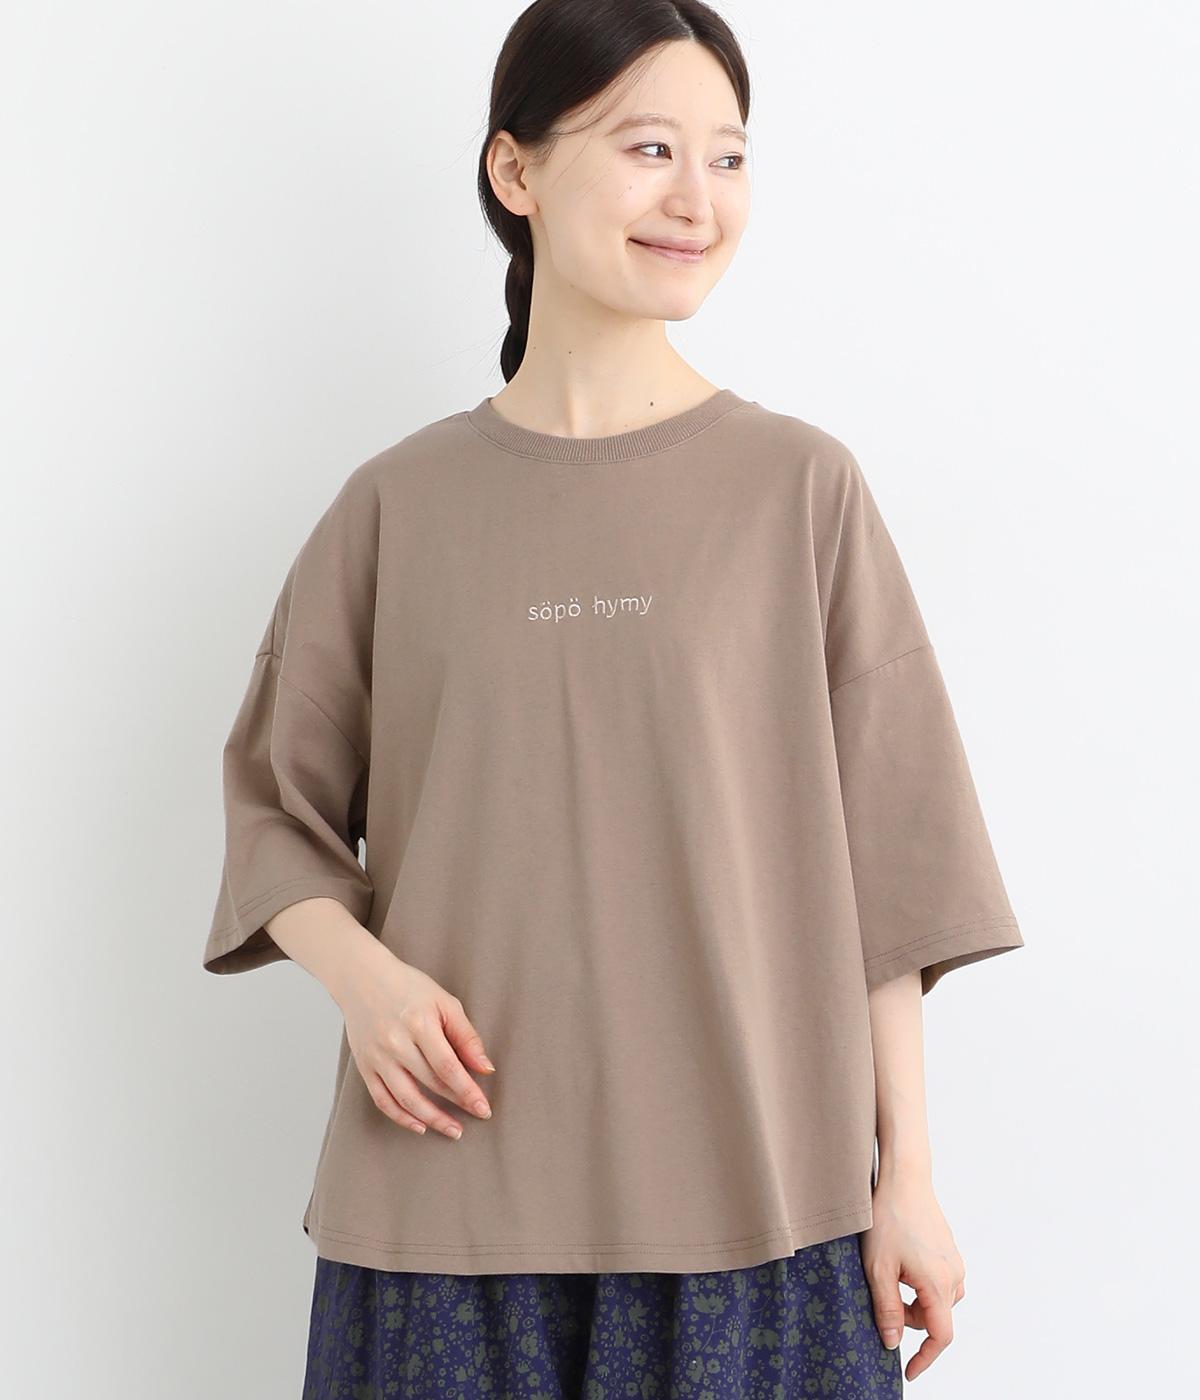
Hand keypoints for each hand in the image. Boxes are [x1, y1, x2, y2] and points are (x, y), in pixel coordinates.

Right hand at [332, 941, 495, 1138]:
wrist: (362, 978)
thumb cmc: (408, 987)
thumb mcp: (444, 1001)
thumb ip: (466, 1036)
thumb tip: (485, 1068)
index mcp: (419, 1023)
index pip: (448, 1066)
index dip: (467, 1091)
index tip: (483, 1108)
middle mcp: (395, 1042)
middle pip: (430, 1083)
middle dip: (456, 1104)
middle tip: (476, 1116)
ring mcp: (377, 1057)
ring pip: (406, 1098)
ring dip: (432, 1119)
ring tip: (453, 1130)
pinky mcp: (364, 1066)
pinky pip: (382, 1100)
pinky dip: (401, 1117)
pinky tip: (419, 1126)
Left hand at [860, 1169, 965, 1382]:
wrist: (904, 1178)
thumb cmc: (888, 1219)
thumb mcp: (878, 1267)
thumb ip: (887, 1309)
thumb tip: (892, 1343)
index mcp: (938, 1284)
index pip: (940, 1336)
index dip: (925, 1358)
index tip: (908, 1371)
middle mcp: (953, 1275)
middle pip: (935, 1318)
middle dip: (908, 1320)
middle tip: (881, 1298)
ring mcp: (953, 1261)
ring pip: (936, 1300)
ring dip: (913, 1302)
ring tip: (888, 1275)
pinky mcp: (948, 1250)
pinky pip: (937, 1281)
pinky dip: (919, 1285)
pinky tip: (899, 1263)